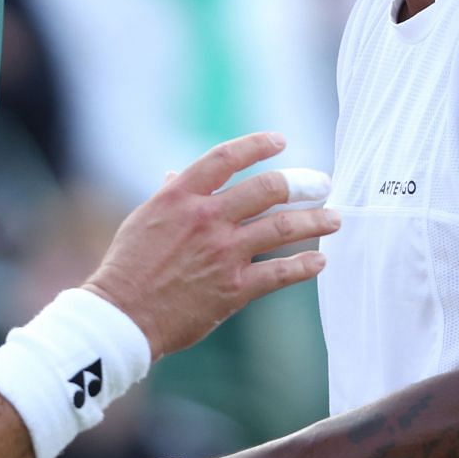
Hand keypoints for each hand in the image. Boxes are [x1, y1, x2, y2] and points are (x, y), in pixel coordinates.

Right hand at [87, 131, 338, 357]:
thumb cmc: (127, 267)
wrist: (123, 316)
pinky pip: (279, 274)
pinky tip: (320, 262)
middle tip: (322, 184)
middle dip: (302, 184)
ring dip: (315, 222)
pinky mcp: (234, 289)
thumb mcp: (143, 219)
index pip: (226, 158)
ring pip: (282, 228)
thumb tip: (179, 176)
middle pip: (267, 189)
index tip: (280, 141)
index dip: (257, 145)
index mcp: (181, 197)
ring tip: (335, 219)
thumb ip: (170, 196)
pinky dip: (304, 266)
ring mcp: (223, 253)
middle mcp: (206, 219)